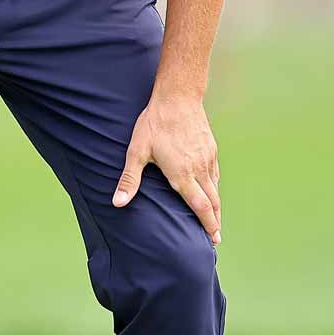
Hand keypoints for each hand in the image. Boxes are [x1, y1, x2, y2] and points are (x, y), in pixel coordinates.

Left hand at [113, 93, 220, 245]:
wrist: (178, 96)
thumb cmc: (155, 123)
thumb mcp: (137, 151)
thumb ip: (129, 179)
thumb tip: (117, 202)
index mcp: (182, 174)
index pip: (199, 206)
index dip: (208, 224)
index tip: (213, 238)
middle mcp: (199, 169)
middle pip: (212, 201)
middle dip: (215, 221)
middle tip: (216, 237)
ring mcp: (207, 158)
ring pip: (215, 188)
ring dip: (216, 205)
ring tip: (215, 218)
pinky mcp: (211, 148)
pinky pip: (215, 173)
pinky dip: (215, 187)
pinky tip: (212, 189)